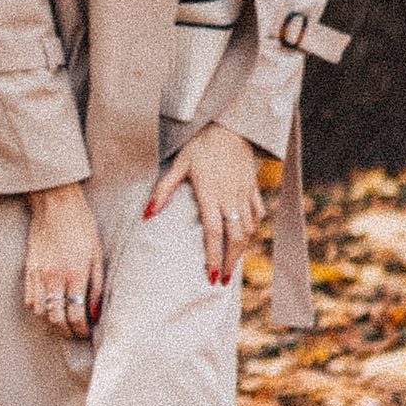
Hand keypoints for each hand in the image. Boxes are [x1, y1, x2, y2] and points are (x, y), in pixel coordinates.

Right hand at [25, 181, 103, 337]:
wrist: (55, 204)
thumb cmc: (81, 226)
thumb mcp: (98, 254)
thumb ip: (97, 286)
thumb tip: (96, 313)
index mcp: (75, 273)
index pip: (75, 314)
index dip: (81, 330)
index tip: (87, 333)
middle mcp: (54, 277)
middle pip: (55, 319)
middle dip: (67, 332)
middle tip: (75, 333)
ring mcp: (38, 274)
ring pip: (40, 313)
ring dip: (52, 322)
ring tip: (63, 322)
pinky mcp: (29, 269)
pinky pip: (30, 300)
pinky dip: (39, 309)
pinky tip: (49, 307)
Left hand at [149, 121, 265, 285]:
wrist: (230, 125)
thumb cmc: (200, 145)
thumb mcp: (179, 165)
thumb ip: (163, 190)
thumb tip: (147, 215)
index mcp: (210, 194)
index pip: (214, 232)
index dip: (213, 256)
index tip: (210, 276)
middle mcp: (230, 197)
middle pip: (236, 237)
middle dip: (229, 262)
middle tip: (221, 280)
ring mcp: (244, 193)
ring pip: (249, 228)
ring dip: (241, 248)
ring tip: (230, 263)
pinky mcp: (253, 187)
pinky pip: (258, 213)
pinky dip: (253, 227)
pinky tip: (245, 236)